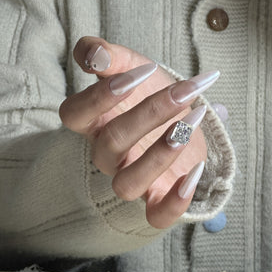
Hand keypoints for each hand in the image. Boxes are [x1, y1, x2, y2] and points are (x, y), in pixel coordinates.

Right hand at [59, 37, 218, 228]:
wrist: (182, 118)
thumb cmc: (151, 93)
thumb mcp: (134, 67)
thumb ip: (110, 56)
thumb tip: (95, 55)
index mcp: (95, 122)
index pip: (74, 115)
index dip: (102, 95)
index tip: (145, 70)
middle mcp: (108, 155)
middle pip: (112, 142)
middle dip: (150, 113)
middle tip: (185, 91)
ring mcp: (131, 179)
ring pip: (128, 184)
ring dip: (161, 153)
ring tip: (192, 123)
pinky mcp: (157, 198)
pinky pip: (156, 216)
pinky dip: (175, 202)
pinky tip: (196, 171)